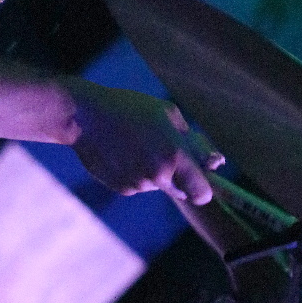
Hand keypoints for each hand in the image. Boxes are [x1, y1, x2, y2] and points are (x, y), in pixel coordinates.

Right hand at [65, 79, 222, 203]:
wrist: (85, 118)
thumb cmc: (131, 110)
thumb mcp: (168, 115)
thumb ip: (194, 141)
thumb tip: (215, 162)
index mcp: (174, 155)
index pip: (202, 192)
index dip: (204, 190)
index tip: (202, 181)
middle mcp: (158, 175)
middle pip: (181, 189)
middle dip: (178, 176)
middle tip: (161, 151)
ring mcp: (138, 184)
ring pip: (158, 185)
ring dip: (154, 171)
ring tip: (136, 145)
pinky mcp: (122, 188)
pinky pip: (139, 184)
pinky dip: (135, 173)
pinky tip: (122, 153)